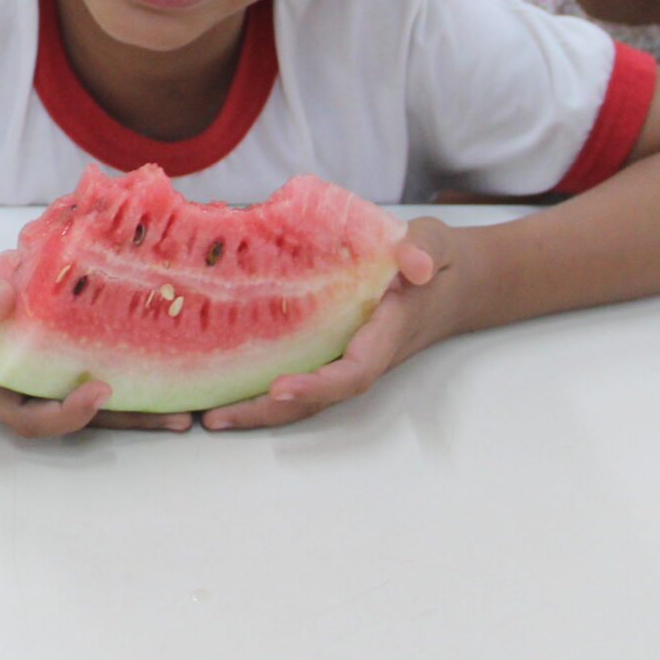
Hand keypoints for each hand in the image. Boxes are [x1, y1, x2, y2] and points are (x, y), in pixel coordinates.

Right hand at [0, 243, 193, 436]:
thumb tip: (7, 301)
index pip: (25, 416)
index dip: (65, 415)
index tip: (98, 389)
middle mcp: (0, 379)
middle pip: (64, 415)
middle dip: (121, 420)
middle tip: (180, 418)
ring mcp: (10, 366)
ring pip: (70, 391)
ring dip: (121, 396)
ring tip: (177, 391)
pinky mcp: (19, 345)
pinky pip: (63, 361)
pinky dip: (98, 357)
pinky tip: (134, 342)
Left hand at [199, 219, 449, 430]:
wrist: (453, 281)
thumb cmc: (437, 259)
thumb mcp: (434, 241)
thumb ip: (423, 249)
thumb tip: (413, 264)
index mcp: (385, 334)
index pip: (352, 372)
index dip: (317, 385)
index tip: (279, 388)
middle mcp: (363, 353)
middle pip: (317, 398)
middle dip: (268, 412)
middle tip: (214, 417)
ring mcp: (347, 354)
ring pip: (304, 391)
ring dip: (258, 406)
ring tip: (206, 413)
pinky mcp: (333, 345)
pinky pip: (299, 369)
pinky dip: (263, 382)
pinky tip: (222, 379)